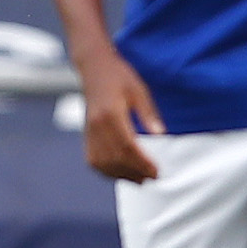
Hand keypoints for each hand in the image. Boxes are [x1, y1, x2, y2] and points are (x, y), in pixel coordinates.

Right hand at [78, 49, 164, 182]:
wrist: (94, 68)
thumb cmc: (119, 76)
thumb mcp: (139, 90)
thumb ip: (148, 113)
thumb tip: (160, 135)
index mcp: (111, 113)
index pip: (127, 146)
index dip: (142, 162)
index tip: (157, 170)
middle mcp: (97, 125)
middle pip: (115, 157)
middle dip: (135, 171)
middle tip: (152, 177)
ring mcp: (89, 131)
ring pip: (103, 162)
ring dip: (121, 174)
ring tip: (140, 179)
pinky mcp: (86, 134)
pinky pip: (93, 159)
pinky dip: (106, 170)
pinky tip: (121, 173)